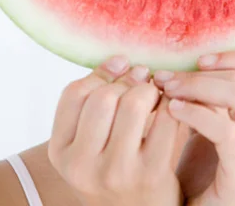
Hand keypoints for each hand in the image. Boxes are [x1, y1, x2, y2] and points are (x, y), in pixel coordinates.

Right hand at [48, 55, 183, 205]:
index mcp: (61, 152)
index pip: (75, 92)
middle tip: (142, 80)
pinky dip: (172, 104)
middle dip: (128, 82)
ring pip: (134, 102)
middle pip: (104, 96)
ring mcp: (116, 171)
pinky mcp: (151, 173)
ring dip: (150, 91)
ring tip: (155, 95)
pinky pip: (166, 118)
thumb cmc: (116, 170)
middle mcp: (82, 165)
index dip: (101, 73)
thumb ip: (95, 101)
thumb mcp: (90, 143)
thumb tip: (121, 61)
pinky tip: (172, 108)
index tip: (121, 68)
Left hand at [153, 50, 234, 205]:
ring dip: (195, 86)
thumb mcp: (211, 123)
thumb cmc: (203, 170)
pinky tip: (171, 110)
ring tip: (166, 90)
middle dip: (199, 73)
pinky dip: (194, 112)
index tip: (199, 61)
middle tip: (167, 78)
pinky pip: (224, 129)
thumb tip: (188, 58)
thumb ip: (212, 95)